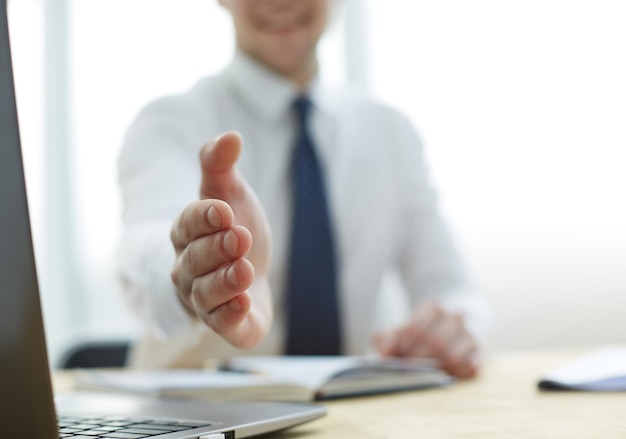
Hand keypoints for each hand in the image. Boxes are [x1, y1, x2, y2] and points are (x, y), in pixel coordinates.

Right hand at [170, 132, 271, 348]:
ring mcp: (204, 300)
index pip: (187, 224)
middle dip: (216, 249)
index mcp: (187, 235)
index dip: (202, 217)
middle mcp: (188, 269)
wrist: (250, 273)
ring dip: (224, 282)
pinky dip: (230, 316)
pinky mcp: (227, 323)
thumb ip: (221, 166)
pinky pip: (222, 324)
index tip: (223, 210)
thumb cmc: (233, 230)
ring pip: (205, 294)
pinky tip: (245, 303)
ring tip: (244, 270)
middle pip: (194, 260)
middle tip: (240, 237)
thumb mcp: (229, 194)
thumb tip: (231, 136)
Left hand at [374, 300, 479, 377]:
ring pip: (451, 355)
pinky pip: (471, 365)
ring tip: (424, 374)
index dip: (403, 346)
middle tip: (407, 370)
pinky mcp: (479, 351)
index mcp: (433, 307)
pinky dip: (458, 372)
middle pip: (433, 342)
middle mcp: (454, 317)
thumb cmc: (424, 331)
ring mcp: (468, 333)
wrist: (454, 324)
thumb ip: (387, 338)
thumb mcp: (403, 328)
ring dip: (435, 369)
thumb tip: (384, 354)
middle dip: (417, 360)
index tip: (394, 357)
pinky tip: (448, 375)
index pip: (415, 328)